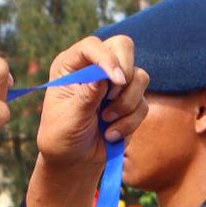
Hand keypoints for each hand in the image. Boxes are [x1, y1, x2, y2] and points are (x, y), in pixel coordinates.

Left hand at [34, 34, 148, 172]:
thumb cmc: (62, 136)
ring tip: (106, 121)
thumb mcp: (71, 117)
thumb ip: (88, 95)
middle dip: (125, 71)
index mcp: (71, 65)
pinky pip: (143, 104)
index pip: (93, 46)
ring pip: (139, 76)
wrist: (74, 160)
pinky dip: (129, 122)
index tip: (117, 80)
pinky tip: (111, 134)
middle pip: (123, 46)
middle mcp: (94, 68)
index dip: (107, 59)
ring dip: (126, 103)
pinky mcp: (130, 101)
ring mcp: (114, 83)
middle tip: (114, 95)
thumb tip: (106, 76)